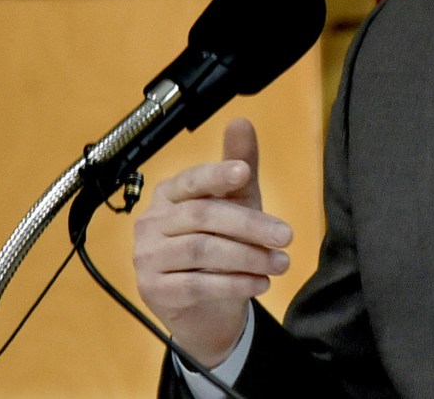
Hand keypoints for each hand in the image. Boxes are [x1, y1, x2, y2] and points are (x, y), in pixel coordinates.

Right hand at [132, 118, 292, 367]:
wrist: (205, 310)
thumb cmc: (221, 247)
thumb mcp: (236, 204)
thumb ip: (239, 165)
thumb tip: (241, 122)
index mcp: (169, 194)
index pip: (192, 180)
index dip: (217, 175)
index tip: (244, 173)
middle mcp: (151, 222)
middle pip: (202, 216)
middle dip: (249, 225)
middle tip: (286, 236)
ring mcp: (148, 257)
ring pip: (201, 251)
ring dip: (247, 257)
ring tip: (280, 263)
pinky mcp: (154, 290)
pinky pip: (197, 284)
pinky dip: (234, 283)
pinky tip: (260, 283)